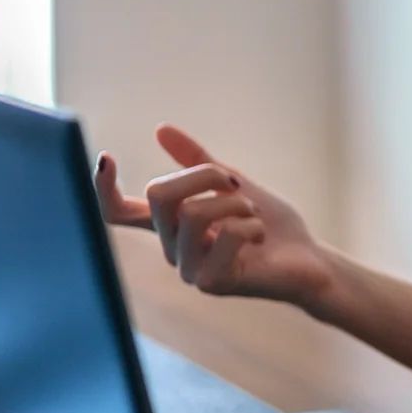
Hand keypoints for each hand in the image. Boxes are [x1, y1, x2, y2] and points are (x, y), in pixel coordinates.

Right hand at [94, 125, 332, 306]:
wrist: (308, 260)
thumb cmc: (269, 224)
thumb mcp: (231, 183)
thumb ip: (196, 161)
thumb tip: (161, 129)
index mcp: (170, 225)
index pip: (118, 212)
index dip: (103, 187)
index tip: (106, 157)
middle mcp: (171, 248)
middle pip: (160, 194)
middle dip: (204, 175)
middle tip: (235, 184)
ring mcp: (188, 269)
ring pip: (194, 213)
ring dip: (236, 204)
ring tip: (252, 217)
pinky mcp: (211, 283)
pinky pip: (225, 234)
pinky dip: (252, 225)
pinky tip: (259, 239)